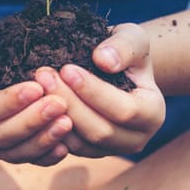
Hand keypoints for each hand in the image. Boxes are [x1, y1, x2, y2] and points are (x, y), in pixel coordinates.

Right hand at [0, 19, 72, 165]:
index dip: (7, 103)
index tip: (36, 88)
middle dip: (31, 121)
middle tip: (60, 104)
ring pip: (13, 152)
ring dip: (42, 140)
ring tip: (67, 122)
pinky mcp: (3, 151)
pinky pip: (24, 158)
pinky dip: (45, 155)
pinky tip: (65, 146)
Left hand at [34, 23, 164, 157]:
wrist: (115, 65)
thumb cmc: (125, 50)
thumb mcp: (132, 37)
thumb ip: (124, 46)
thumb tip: (103, 61)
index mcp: (153, 112)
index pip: (123, 110)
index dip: (93, 92)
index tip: (67, 69)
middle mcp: (137, 138)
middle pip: (100, 131)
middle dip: (70, 103)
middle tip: (43, 75)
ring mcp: (113, 149)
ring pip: (81, 143)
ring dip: (55, 117)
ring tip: (37, 86)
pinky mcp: (91, 151)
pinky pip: (69, 148)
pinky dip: (51, 129)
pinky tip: (36, 105)